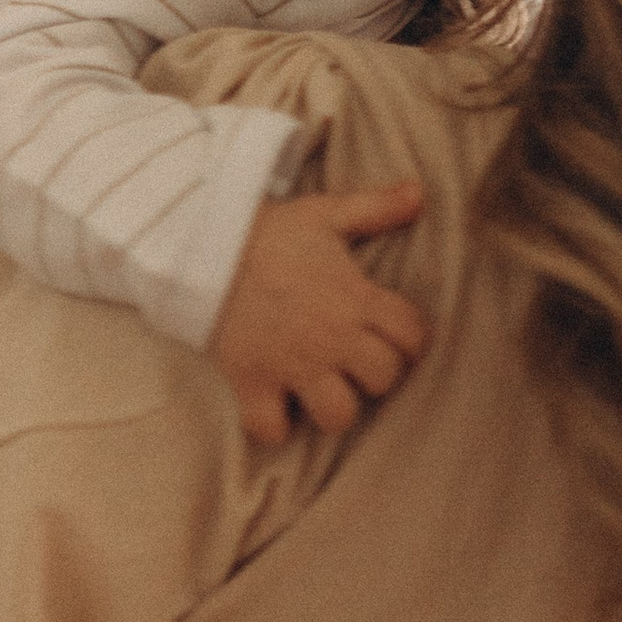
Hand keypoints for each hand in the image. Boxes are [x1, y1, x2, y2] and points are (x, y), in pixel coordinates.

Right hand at [207, 181, 426, 443]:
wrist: (200, 244)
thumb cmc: (269, 232)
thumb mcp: (325, 214)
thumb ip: (376, 207)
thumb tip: (421, 192)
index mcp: (355, 298)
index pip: (412, 336)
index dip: (409, 339)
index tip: (392, 335)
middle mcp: (330, 337)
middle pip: (383, 379)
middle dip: (376, 375)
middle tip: (354, 362)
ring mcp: (291, 364)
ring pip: (339, 415)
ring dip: (334, 408)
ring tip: (320, 389)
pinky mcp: (251, 381)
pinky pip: (272, 429)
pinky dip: (273, 425)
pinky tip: (274, 403)